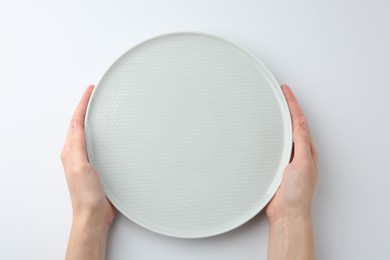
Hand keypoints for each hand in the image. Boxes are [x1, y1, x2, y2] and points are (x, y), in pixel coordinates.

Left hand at [61, 85, 114, 259]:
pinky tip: (108, 133)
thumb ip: (77, 144)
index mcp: (71, 150)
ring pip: (88, 132)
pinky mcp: (97, 166)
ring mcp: (86, 159)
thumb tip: (75, 122)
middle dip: (87, 107)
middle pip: (80, 123)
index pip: (75, 121)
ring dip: (93, 118)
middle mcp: (77, 153)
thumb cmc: (86, 194)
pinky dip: (101, 133)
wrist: (93, 215)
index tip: (90, 90)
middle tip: (95, 94)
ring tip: (101, 107)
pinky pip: (97, 143)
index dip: (83, 103)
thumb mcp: (80, 166)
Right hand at [266, 85, 317, 221]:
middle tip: (279, 93)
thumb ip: (302, 142)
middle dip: (286, 107)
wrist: (286, 213)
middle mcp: (297, 152)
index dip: (292, 104)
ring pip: (281, 134)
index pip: (299, 121)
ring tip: (273, 106)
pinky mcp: (275, 165)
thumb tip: (301, 122)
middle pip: (291, 124)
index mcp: (306, 149)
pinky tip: (264, 132)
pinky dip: (269, 135)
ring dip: (278, 119)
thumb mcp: (303, 164)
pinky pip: (272, 145)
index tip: (285, 90)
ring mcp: (286, 158)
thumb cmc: (297, 194)